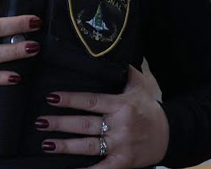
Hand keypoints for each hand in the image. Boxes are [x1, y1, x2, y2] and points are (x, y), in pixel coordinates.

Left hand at [36, 66, 169, 167]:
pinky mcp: (123, 162)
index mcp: (121, 104)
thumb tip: (108, 53)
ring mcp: (121, 146)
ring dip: (65, 146)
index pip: (90, 101)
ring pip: (88, 146)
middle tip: (40, 122)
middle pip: (85, 124)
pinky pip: (102, 168)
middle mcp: (120, 125)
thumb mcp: (140, 85)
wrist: (170, 135)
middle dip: (60, 124)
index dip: (70, 99)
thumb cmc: (149, 108)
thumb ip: (124, 70)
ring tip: (46, 143)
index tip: (51, 97)